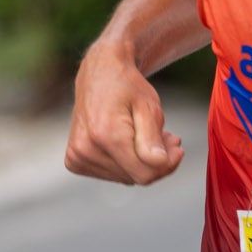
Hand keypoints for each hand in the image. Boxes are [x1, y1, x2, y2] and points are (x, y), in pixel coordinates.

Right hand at [64, 38, 184, 185]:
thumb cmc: (128, 87)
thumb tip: (161, 164)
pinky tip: (130, 142)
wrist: (100, 73)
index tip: (178, 148)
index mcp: (105, 135)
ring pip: (125, 178)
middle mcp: (85, 149)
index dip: (167, 164)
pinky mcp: (74, 160)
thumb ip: (153, 139)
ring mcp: (77, 156)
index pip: (144, 174)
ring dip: (141, 162)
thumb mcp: (149, 107)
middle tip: (168, 138)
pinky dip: (125, 162)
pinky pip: (111, 174)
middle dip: (156, 162)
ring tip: (148, 136)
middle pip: (135, 177)